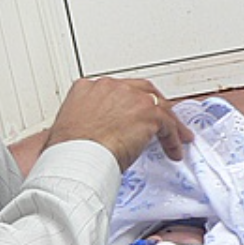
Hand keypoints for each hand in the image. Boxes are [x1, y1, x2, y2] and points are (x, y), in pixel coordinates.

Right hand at [44, 77, 191, 169]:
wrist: (77, 158)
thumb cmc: (69, 152)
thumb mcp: (67, 130)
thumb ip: (80, 125)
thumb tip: (82, 136)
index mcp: (87, 88)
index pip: (115, 90)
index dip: (127, 103)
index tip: (131, 115)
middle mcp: (109, 86)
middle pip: (141, 90)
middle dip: (153, 106)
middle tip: (160, 120)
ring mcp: (130, 96)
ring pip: (158, 105)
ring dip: (169, 123)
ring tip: (176, 137)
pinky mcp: (147, 112)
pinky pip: (168, 124)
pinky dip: (173, 138)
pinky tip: (174, 150)